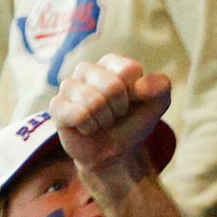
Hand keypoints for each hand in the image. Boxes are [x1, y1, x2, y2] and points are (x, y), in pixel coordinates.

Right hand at [50, 56, 175, 190]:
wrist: (112, 153)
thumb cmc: (131, 123)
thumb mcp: (157, 105)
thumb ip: (160, 87)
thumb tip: (140, 87)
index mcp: (111, 63)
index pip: (129, 70)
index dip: (134, 94)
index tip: (130, 103)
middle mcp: (86, 69)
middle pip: (112, 86)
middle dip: (118, 109)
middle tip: (114, 116)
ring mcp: (68, 86)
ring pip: (94, 101)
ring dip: (103, 120)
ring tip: (100, 122)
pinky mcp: (56, 106)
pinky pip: (78, 115)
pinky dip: (88, 127)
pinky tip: (86, 128)